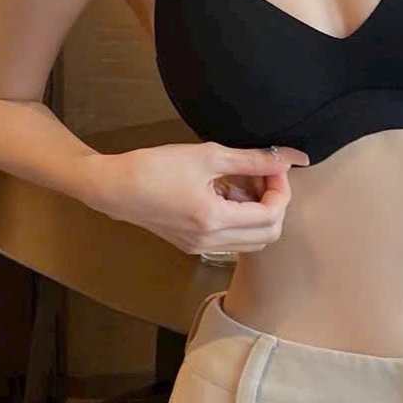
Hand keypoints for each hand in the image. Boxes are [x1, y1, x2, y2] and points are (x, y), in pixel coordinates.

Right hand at [89, 141, 309, 254]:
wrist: (113, 187)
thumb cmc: (154, 167)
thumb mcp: (208, 156)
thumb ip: (252, 159)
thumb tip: (288, 158)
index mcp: (214, 220)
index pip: (271, 216)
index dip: (281, 190)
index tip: (275, 166)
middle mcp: (210, 242)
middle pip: (269, 235)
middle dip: (275, 203)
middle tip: (265, 175)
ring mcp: (201, 247)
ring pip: (253, 241)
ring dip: (259, 213)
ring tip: (245, 183)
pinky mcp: (193, 245)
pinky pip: (233, 240)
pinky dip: (241, 219)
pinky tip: (228, 193)